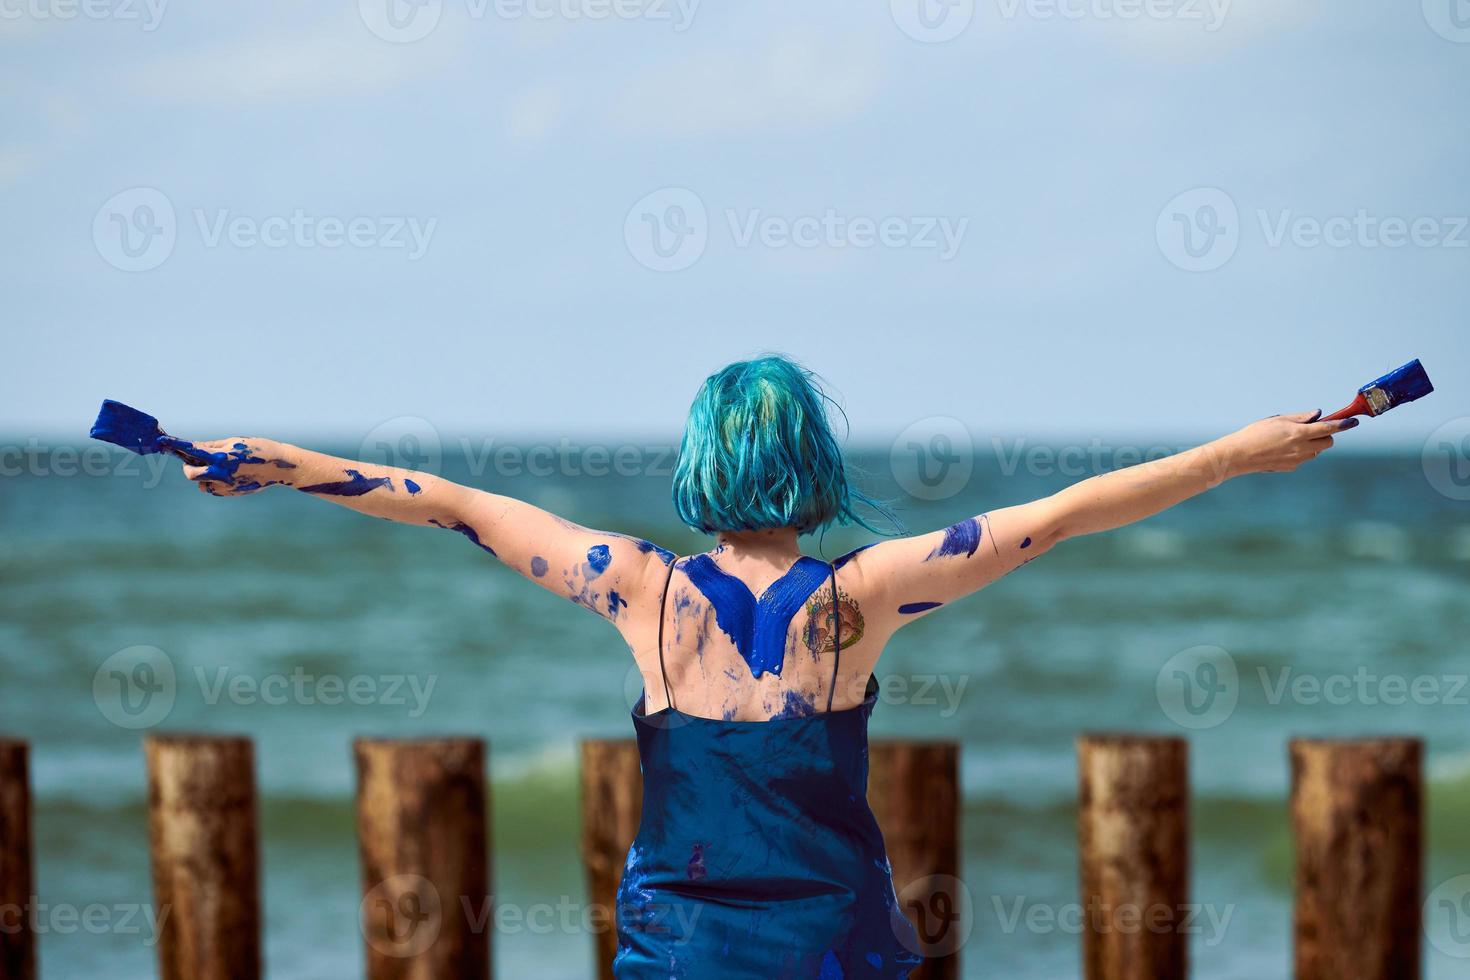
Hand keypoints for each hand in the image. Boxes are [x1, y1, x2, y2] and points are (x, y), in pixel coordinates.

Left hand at [181, 438, 289, 495]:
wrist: (280, 467)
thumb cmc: (258, 449)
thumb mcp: (235, 442)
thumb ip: (212, 446)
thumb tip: (194, 447)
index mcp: (221, 457)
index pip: (192, 450)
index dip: (175, 445)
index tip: (163, 441)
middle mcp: (221, 473)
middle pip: (190, 474)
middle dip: (189, 468)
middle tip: (194, 461)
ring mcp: (226, 485)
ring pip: (202, 484)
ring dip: (203, 476)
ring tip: (218, 467)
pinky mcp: (231, 493)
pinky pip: (214, 489)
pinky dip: (215, 482)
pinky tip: (229, 475)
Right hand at [1220, 410, 1355, 475]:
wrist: (1238, 456)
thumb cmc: (1254, 434)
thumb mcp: (1277, 420)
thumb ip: (1299, 418)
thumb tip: (1317, 415)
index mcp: (1299, 433)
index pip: (1328, 428)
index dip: (1342, 424)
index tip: (1353, 421)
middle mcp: (1301, 448)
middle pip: (1328, 442)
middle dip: (1325, 435)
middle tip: (1312, 429)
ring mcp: (1297, 460)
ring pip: (1316, 451)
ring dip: (1312, 444)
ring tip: (1290, 439)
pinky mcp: (1291, 467)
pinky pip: (1303, 458)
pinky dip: (1300, 452)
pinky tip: (1281, 449)